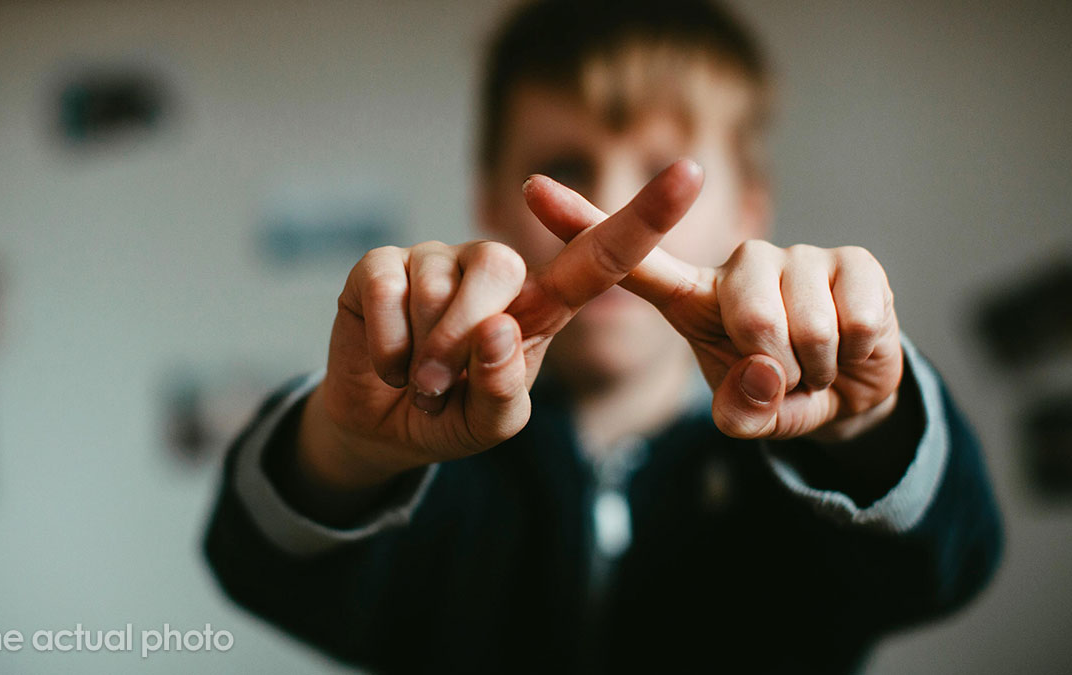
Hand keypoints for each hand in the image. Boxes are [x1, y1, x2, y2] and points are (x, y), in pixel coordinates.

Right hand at [302, 160, 704, 491]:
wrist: (380, 425)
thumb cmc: (450, 415)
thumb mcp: (490, 423)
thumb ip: (502, 390)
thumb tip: (496, 328)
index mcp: (541, 304)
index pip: (600, 257)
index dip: (645, 216)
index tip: (692, 173)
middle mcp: (495, 270)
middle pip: (501, 270)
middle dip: (464, 341)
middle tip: (440, 387)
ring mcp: (437, 259)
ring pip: (437, 287)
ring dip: (420, 352)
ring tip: (415, 378)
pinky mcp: (382, 262)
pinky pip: (385, 289)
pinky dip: (386, 343)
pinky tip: (386, 360)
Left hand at [524, 173, 903, 441]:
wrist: (853, 393)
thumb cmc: (781, 394)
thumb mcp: (750, 415)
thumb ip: (742, 410)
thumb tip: (763, 375)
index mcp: (694, 297)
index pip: (632, 260)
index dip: (583, 223)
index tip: (530, 187)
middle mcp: (741, 263)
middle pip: (748, 315)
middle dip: (776, 369)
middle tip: (784, 377)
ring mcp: (798, 256)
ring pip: (805, 325)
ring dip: (815, 368)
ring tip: (813, 364)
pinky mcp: (853, 260)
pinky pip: (854, 321)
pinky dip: (854, 355)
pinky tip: (850, 346)